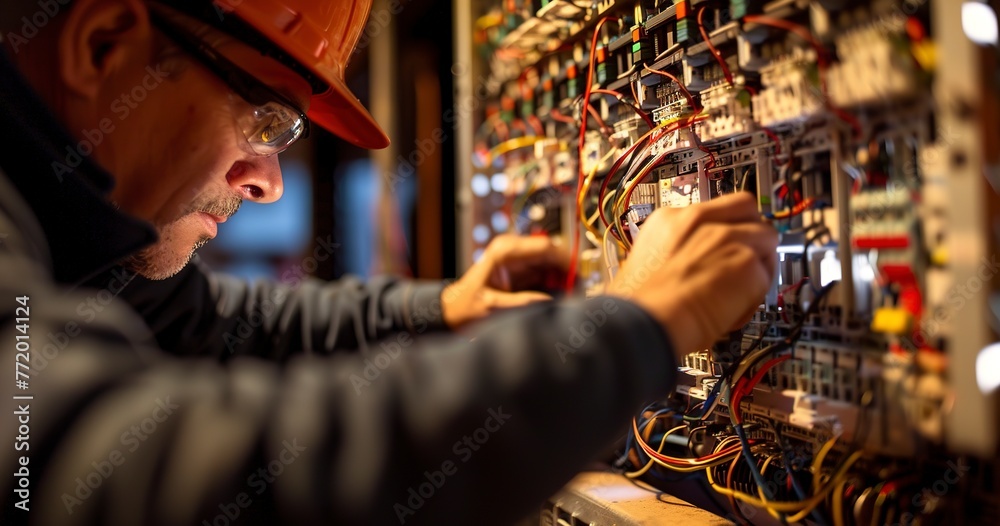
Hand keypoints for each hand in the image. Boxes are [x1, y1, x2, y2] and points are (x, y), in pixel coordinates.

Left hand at [442, 234, 569, 328]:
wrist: (454, 310)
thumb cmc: (467, 306)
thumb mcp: (493, 306)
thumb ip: (521, 303)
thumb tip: (550, 301)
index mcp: (505, 250)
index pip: (546, 247)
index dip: (566, 262)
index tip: (578, 280)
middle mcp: (515, 249)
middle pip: (554, 255)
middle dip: (569, 273)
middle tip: (581, 294)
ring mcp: (521, 260)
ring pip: (555, 265)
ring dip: (565, 280)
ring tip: (575, 299)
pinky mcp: (525, 272)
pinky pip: (549, 275)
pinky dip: (558, 286)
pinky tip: (564, 299)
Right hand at [607, 193, 777, 355]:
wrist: (647, 318)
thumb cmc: (638, 303)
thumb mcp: (646, 261)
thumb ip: (673, 252)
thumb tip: (687, 265)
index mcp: (671, 219)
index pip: (716, 208)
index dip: (726, 227)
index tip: (726, 243)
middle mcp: (701, 220)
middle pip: (748, 209)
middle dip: (751, 233)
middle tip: (745, 260)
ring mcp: (727, 237)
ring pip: (767, 238)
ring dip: (759, 264)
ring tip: (739, 292)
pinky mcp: (746, 261)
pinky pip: (766, 275)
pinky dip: (755, 295)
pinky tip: (734, 311)